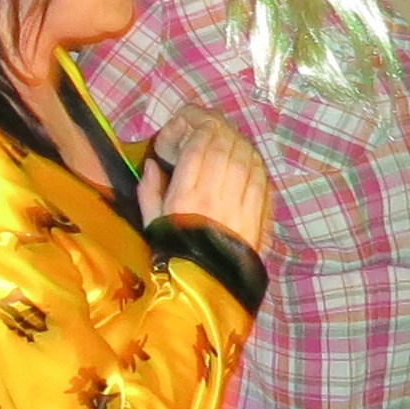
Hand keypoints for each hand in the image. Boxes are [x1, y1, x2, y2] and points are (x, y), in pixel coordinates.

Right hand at [142, 118, 269, 252]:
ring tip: (224, 137)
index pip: (200, 142)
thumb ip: (149, 191)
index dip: (197, 123)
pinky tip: (244, 157)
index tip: (187, 122)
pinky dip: (253, 158)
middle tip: (206, 123)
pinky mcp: (260, 209)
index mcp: (187, 193)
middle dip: (215, 126)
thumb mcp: (151, 223)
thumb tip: (154, 166)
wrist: (211, 286)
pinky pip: (261, 172)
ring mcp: (243, 199)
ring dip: (235, 139)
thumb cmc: (176, 253)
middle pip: (225, 141)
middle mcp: (218, 191)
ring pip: (245, 153)